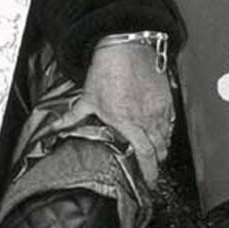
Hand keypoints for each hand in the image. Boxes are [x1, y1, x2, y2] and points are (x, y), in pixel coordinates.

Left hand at [53, 41, 174, 186]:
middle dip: (157, 162)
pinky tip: (161, 130)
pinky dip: (167, 129)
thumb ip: (74, 116)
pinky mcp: (167, 97)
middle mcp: (147, 119)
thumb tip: (57, 127)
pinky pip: (171, 120)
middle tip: (152, 168)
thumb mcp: (88, 97)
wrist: (124, 45)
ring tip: (156, 151)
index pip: (145, 155)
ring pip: (166, 136)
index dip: (149, 172)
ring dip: (161, 146)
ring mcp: (159, 108)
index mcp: (128, 123)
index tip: (150, 181)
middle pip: (160, 150)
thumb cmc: (107, 69)